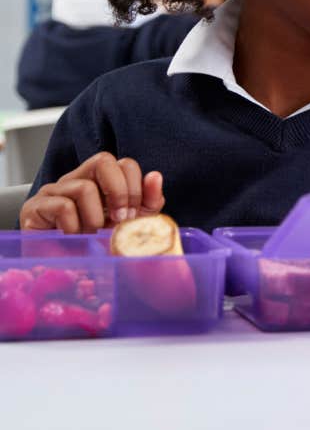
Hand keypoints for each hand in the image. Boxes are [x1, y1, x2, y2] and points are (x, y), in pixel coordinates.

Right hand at [18, 153, 165, 232]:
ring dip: (94, 218)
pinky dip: (73, 227)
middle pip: (103, 160)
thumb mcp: (129, 224)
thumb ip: (147, 202)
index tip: (133, 215)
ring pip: (84, 187)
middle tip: (119, 219)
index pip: (124, 164)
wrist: (62, 269)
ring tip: (90, 234)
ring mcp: (53, 191)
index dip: (135, 187)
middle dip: (119, 192)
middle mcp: (76, 180)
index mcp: (100, 181)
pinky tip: (71, 237)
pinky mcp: (34, 207)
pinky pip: (62, 206)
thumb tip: (155, 176)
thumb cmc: (95, 244)